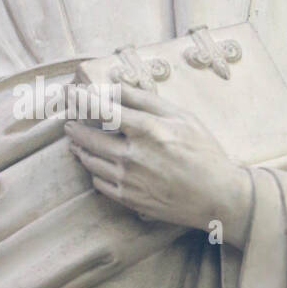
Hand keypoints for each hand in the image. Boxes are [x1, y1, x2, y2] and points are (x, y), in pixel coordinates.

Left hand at [64, 82, 253, 248]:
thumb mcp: (182, 116)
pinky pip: (99, 182)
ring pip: (90, 161)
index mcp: (147, 130)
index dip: (82, 100)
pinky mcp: (129, 200)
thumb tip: (115, 87)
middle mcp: (133, 156)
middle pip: (89, 138)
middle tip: (68, 119)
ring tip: (76, 140)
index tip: (70, 94)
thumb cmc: (204, 152)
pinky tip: (96, 164)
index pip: (103, 111)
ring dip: (79, 148)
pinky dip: (94, 170)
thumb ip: (146, 100)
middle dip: (74, 126)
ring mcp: (129, 180)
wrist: (218, 197)